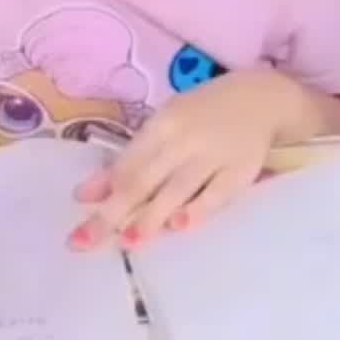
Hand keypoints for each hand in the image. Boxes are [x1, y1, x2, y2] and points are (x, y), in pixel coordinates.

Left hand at [69, 72, 291, 248]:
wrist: (261, 98)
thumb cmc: (202, 115)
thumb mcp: (164, 126)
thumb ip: (129, 159)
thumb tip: (87, 194)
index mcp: (164, 123)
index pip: (129, 162)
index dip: (104, 188)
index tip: (79, 212)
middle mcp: (186, 138)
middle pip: (144, 179)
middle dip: (113, 212)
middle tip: (84, 240)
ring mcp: (215, 154)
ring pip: (178, 188)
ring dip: (151, 216)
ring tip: (129, 241)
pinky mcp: (242, 170)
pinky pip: (217, 194)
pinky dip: (198, 209)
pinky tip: (180, 226)